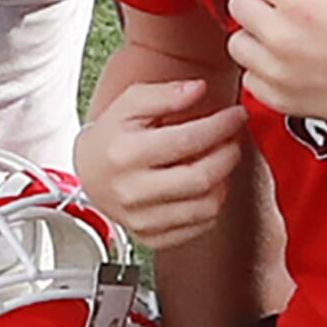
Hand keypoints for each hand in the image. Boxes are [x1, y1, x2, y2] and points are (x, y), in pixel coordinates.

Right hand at [74, 75, 249, 249]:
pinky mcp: (151, 237)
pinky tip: (206, 185)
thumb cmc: (112, 135)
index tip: (236, 115)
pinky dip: (212, 204)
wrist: (89, 172)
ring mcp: (141, 219)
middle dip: (228, 154)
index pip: (188, 140)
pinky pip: (199, 226)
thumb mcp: (129, 103)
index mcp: (125, 154)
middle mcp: (132, 191)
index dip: (221, 126)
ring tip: (219, 160)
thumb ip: (165, 93)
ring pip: (205, 206)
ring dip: (224, 180)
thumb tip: (198, 89)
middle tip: (233, 138)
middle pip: (201, 178)